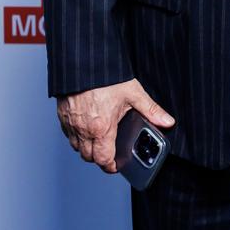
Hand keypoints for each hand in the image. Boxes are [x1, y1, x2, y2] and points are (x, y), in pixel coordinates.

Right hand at [57, 79, 174, 174]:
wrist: (82, 63)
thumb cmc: (105, 77)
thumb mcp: (133, 93)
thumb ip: (151, 110)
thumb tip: (166, 121)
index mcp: (102, 128)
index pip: (103, 159)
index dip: (110, 166)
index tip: (116, 165)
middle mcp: (84, 130)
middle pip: (89, 157)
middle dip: (100, 158)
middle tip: (110, 154)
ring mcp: (71, 123)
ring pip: (76, 147)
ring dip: (87, 148)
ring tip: (99, 141)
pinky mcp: (62, 116)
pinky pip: (68, 134)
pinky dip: (76, 136)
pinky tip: (86, 128)